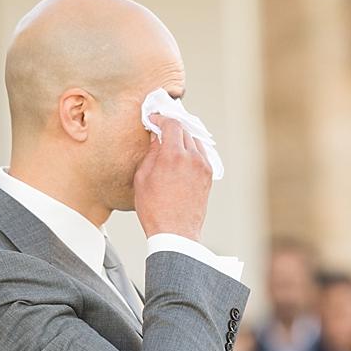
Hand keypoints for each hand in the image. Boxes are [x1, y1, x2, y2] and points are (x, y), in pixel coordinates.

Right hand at [134, 115, 212, 240]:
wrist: (176, 232)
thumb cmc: (155, 209)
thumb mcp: (142, 178)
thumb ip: (150, 153)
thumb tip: (155, 138)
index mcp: (173, 155)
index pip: (172, 124)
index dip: (161, 118)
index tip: (153, 119)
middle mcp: (192, 158)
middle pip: (184, 130)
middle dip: (172, 126)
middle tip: (160, 128)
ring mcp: (203, 166)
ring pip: (194, 141)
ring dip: (183, 137)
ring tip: (171, 141)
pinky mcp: (208, 175)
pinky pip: (201, 154)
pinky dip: (191, 149)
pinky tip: (182, 154)